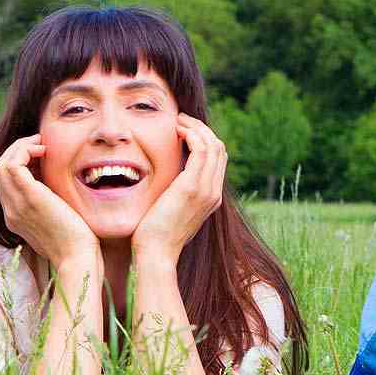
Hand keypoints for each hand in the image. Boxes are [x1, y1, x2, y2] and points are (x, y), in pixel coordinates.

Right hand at [0, 134, 97, 266]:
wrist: (78, 258)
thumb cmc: (76, 242)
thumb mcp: (57, 219)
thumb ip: (49, 203)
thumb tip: (54, 183)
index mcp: (15, 217)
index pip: (3, 182)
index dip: (18, 163)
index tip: (40, 156)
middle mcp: (10, 211)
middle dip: (16, 151)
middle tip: (39, 145)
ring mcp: (16, 205)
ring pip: (1, 165)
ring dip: (20, 148)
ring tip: (41, 145)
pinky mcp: (29, 198)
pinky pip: (13, 165)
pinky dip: (25, 151)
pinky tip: (44, 151)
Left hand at [131, 115, 226, 262]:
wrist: (156, 254)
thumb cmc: (155, 236)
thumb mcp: (172, 211)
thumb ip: (176, 194)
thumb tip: (166, 180)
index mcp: (211, 198)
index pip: (218, 159)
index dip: (204, 139)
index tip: (184, 130)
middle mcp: (214, 192)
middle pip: (220, 148)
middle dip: (202, 129)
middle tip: (181, 120)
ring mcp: (206, 190)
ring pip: (213, 145)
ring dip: (196, 127)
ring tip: (178, 121)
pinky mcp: (191, 187)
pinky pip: (200, 149)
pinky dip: (191, 134)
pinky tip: (176, 131)